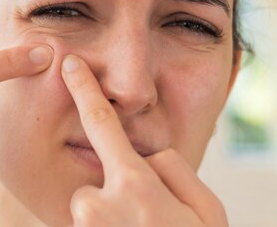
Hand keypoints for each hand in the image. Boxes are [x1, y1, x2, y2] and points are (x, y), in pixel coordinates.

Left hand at [60, 54, 227, 226]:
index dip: (84, 89)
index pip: (100, 121)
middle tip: (150, 215)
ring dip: (114, 212)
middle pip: (102, 172)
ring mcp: (82, 225)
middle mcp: (97, 203)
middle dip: (122, 185)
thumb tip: (152, 154)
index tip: (69, 66)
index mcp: (134, 184)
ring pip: (95, 202)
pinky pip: (91, 223)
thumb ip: (177, 169)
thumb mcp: (206, 209)